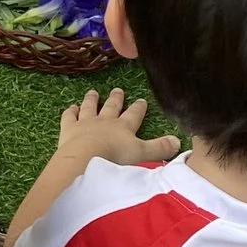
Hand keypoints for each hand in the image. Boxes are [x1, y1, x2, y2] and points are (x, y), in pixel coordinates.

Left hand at [54, 89, 181, 169]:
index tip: (141, 100)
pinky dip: (70, 111)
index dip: (138, 108)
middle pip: (112, 107)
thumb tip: (177, 141)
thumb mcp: (142, 154)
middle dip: (116, 99)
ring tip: (93, 92)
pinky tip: (71, 107)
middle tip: (118, 90)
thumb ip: (160, 148)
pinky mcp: (69, 128)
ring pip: (90, 107)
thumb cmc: (115, 157)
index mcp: (124, 127)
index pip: (134, 114)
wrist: (86, 157)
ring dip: (92, 99)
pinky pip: (70, 116)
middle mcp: (105, 120)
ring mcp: (86, 122)